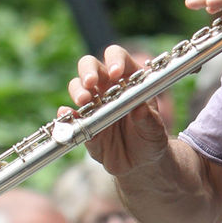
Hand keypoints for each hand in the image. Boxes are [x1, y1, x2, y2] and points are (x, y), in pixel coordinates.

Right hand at [64, 44, 171, 176]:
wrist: (140, 164)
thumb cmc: (150, 139)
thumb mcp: (155, 130)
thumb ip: (149, 120)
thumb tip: (140, 109)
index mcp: (128, 80)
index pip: (118, 58)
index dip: (115, 60)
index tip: (116, 73)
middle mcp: (107, 87)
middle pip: (90, 66)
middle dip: (89, 71)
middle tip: (91, 83)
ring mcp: (93, 104)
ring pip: (77, 87)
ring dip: (78, 91)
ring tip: (84, 101)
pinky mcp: (82, 123)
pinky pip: (70, 115)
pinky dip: (66, 115)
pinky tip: (67, 116)